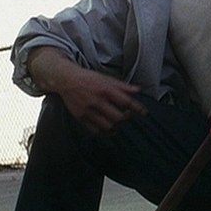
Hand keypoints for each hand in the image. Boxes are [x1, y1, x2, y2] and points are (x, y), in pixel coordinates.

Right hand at [28, 46, 146, 133]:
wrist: (67, 80)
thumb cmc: (89, 78)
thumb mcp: (107, 79)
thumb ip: (123, 86)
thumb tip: (138, 90)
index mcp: (106, 89)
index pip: (126, 101)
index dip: (137, 108)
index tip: (144, 112)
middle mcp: (97, 101)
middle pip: (118, 116)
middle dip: (126, 118)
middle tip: (128, 116)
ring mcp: (88, 110)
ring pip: (107, 125)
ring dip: (116, 126)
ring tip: (119, 123)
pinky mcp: (80, 117)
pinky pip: (95, 130)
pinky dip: (104, 132)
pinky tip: (109, 129)